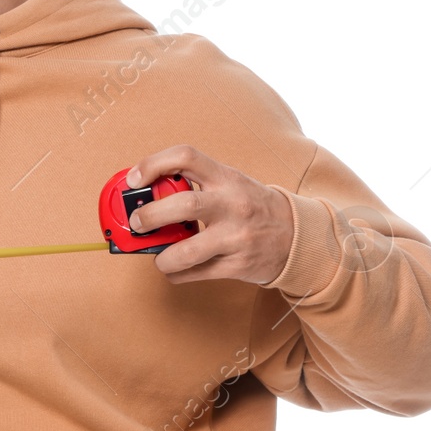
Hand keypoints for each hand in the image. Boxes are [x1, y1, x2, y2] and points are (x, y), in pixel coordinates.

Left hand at [126, 145, 294, 285]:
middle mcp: (232, 204)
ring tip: (158, 255)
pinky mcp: (238, 265)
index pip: (185, 156)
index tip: (134, 179)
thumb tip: (144, 194)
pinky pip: (197, 273)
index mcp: (226, 177)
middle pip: (183, 205)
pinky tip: (175, 268)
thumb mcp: (229, 183)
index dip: (153, 164)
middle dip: (150, 216)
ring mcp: (236, 237)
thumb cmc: (251, 205)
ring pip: (187, 250)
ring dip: (162, 256)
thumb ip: (194, 184)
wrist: (297, 235)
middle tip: (137, 223)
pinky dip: (177, 273)